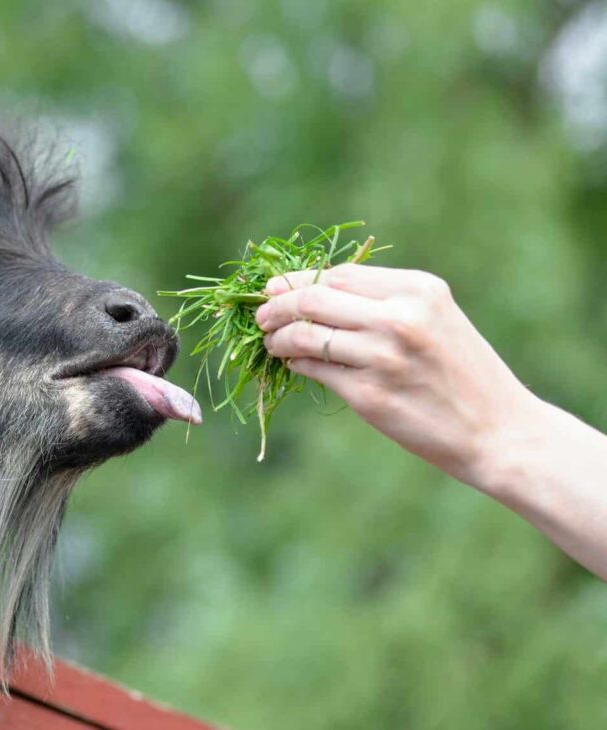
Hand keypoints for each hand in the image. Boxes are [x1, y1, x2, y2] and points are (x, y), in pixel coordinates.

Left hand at [255, 264, 538, 488]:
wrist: (499, 431)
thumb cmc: (463, 373)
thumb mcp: (436, 319)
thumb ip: (383, 300)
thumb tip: (312, 290)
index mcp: (418, 290)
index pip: (337, 273)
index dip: (298, 280)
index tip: (274, 288)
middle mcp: (400, 318)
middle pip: (314, 298)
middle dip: (276, 305)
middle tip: (260, 315)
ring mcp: (383, 357)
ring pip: (305, 334)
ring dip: (277, 337)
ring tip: (271, 342)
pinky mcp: (369, 396)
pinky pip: (314, 370)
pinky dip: (295, 363)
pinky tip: (293, 363)